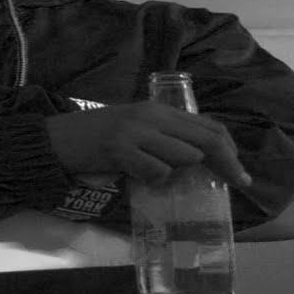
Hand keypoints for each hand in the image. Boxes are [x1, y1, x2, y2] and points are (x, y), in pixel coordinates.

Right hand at [44, 102, 252, 188]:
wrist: (54, 139)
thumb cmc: (95, 139)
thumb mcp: (137, 131)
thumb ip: (166, 139)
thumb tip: (201, 161)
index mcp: (158, 110)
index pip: (209, 126)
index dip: (230, 150)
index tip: (239, 172)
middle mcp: (151, 116)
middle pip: (206, 140)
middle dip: (228, 164)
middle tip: (239, 184)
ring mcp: (136, 131)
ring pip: (183, 156)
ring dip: (179, 173)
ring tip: (156, 175)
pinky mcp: (120, 149)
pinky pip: (156, 171)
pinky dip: (154, 180)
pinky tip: (135, 177)